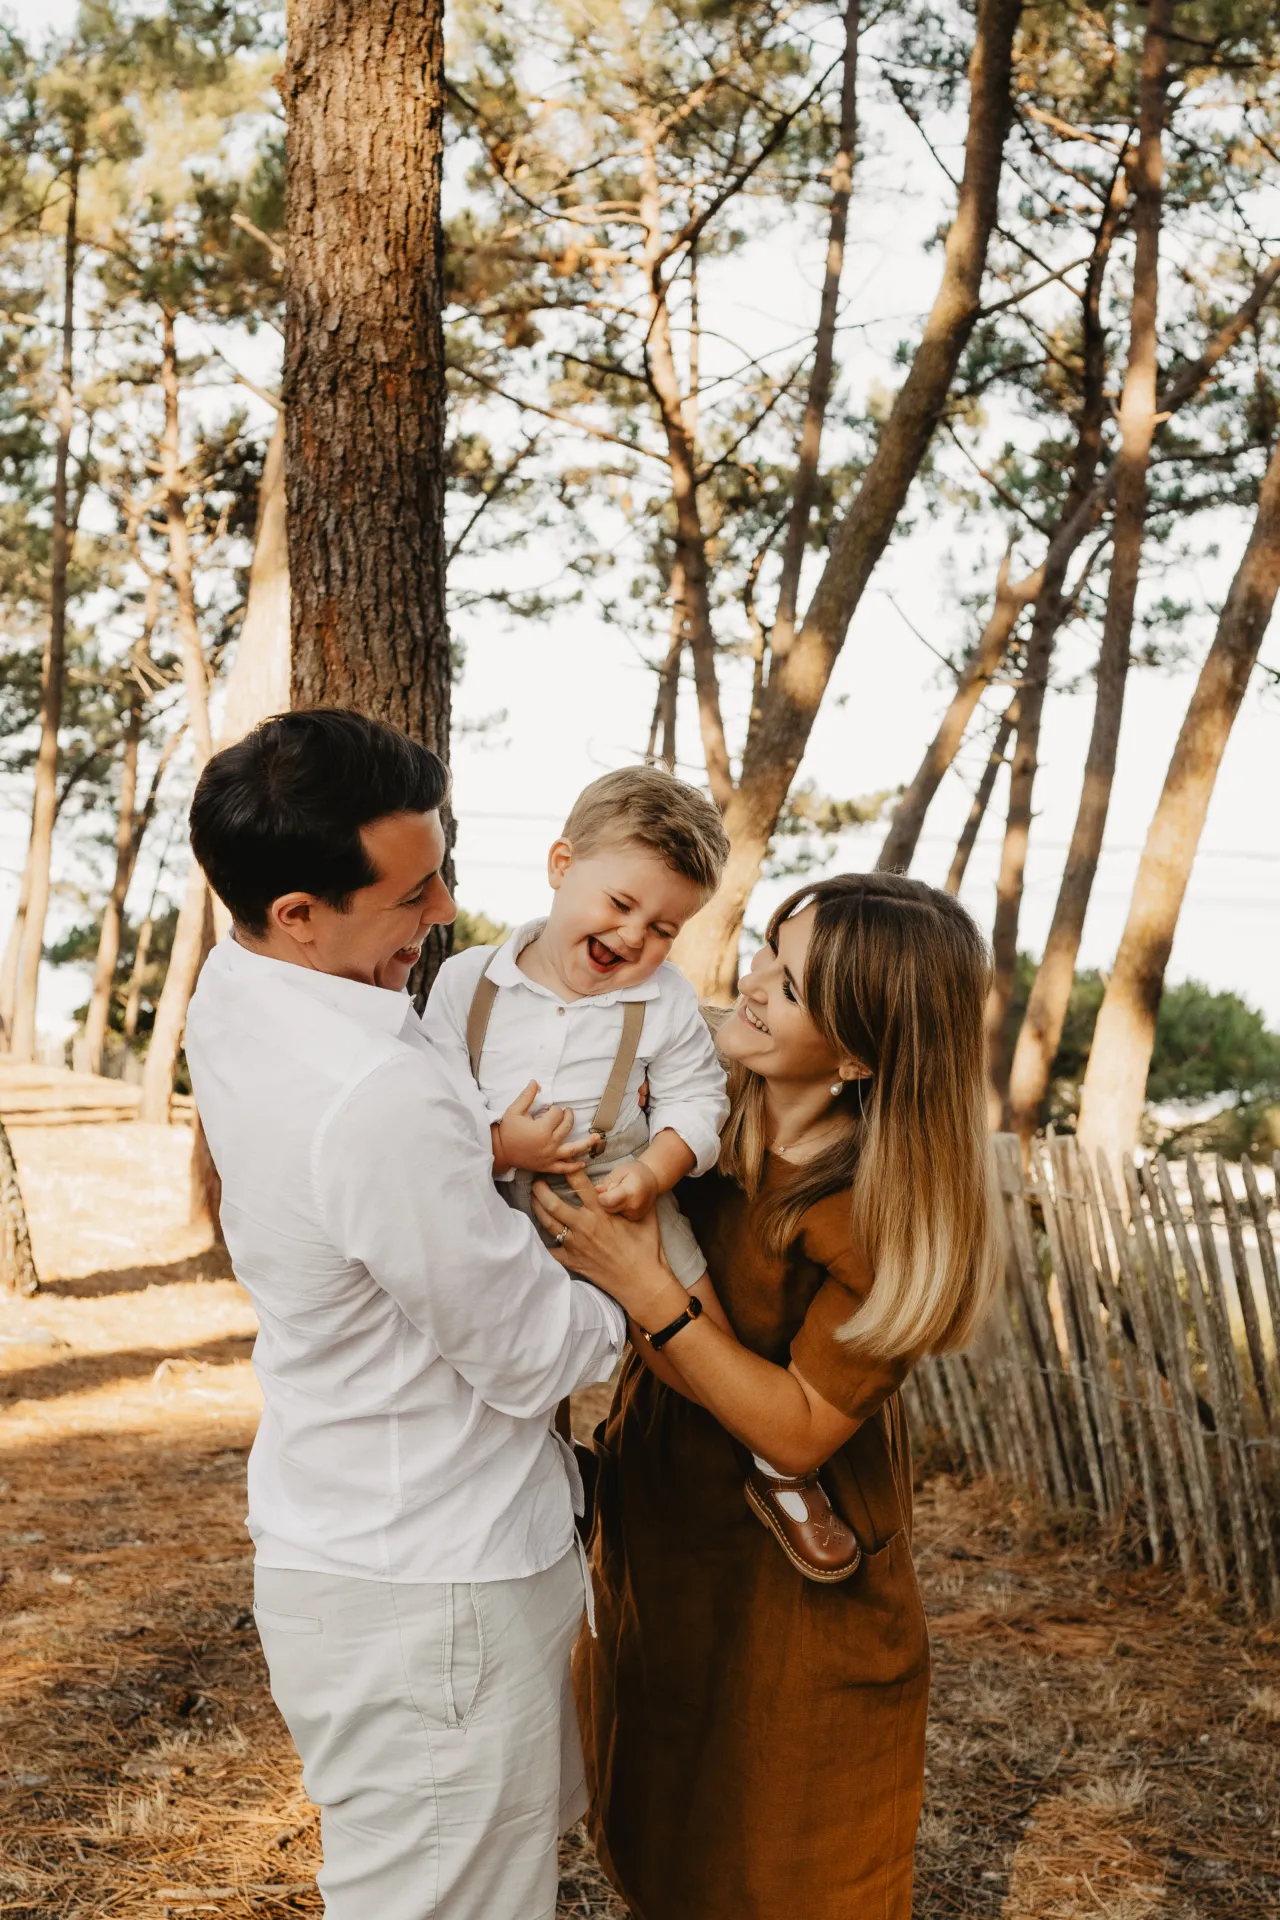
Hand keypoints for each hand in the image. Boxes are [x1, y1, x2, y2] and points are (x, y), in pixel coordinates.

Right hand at [493, 1082, 599, 1175]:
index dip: (554, 1109)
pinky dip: (574, 1167)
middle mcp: (549, 1143)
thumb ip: (527, 1095)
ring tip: (597, 1138)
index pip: (556, 1114)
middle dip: (569, 1117)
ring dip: (586, 1143)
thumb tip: (536, 1081)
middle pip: (567, 1127)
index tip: (549, 1109)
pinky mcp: (547, 1166)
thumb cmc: (507, 1130)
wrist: (500, 1151)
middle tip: (568, 1112)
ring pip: (573, 1149)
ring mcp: (550, 1156)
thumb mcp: (514, 1110)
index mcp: (542, 1129)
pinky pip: (563, 1168)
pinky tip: (583, 1163)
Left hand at [532, 1166, 687, 1328]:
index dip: (567, 1169)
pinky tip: (536, 1234)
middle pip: (553, 1202)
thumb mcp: (646, 1216)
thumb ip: (633, 1198)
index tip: (562, 1162)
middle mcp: (585, 1226)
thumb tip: (630, 1182)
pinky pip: (551, 1251)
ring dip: (537, 1208)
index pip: (578, 1183)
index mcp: (601, 1212)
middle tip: (536, 1180)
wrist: (643, 1282)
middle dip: (540, 1188)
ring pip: (547, 1223)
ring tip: (534, 1198)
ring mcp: (576, 1245)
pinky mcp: (573, 1261)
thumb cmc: (647, 1248)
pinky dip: (542, 1242)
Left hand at [595, 1160, 659, 1220]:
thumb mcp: (621, 1170)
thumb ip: (608, 1180)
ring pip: (612, 1213)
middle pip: (608, 1210)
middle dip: (605, 1202)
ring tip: (620, 1195)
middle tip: (612, 1192)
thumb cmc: (635, 1172)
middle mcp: (633, 1207)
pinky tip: (624, 1201)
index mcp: (630, 1193)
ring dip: (611, 1206)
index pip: (607, 1201)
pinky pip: (618, 1216)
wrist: (653, 1180)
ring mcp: (635, 1214)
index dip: (601, 1197)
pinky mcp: (635, 1218)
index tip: (603, 1191)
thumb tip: (598, 1190)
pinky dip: (617, 1209)